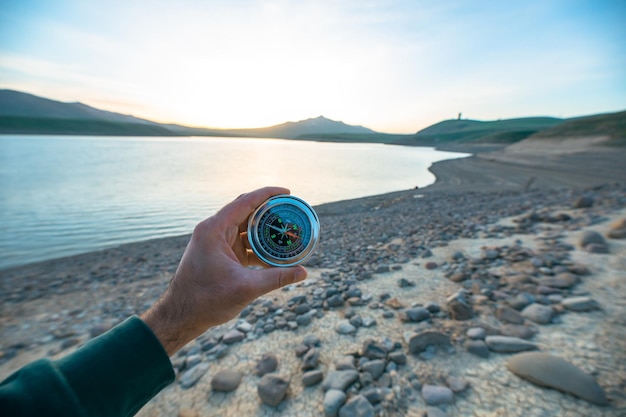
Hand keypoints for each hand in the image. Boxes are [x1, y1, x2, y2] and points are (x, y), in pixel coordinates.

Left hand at [141, 187, 307, 355]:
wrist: (181, 316)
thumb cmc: (205, 301)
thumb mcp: (245, 288)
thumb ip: (276, 278)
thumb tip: (304, 272)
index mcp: (214, 230)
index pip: (245, 202)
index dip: (268, 194)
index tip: (288, 192)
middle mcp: (214, 231)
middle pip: (246, 212)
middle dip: (270, 212)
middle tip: (291, 212)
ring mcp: (216, 243)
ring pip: (246, 229)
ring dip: (265, 231)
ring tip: (288, 232)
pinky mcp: (220, 255)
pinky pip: (243, 244)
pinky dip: (259, 247)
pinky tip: (275, 254)